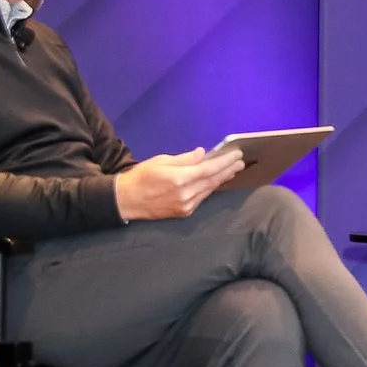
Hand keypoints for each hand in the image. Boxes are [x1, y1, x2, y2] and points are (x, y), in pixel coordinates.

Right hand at [115, 147, 243, 220]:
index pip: (210, 169)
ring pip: (209, 190)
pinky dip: (210, 188)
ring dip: (222, 179)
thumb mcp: (162, 161)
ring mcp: (186, 205)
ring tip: (232, 170)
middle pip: (213, 180)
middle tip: (240, 162)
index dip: (225, 162)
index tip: (236, 155)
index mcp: (180, 179)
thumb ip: (185, 159)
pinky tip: (216, 182)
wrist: (126, 201)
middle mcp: (186, 194)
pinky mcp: (184, 213)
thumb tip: (203, 154)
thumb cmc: (141, 177)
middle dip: (228, 170)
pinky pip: (202, 198)